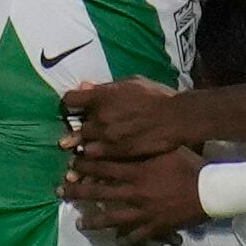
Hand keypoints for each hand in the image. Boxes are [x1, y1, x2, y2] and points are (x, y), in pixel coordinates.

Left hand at [60, 74, 183, 160]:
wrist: (175, 118)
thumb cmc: (156, 97)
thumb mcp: (132, 83)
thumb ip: (106, 87)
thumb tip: (84, 87)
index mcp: (101, 96)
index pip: (69, 100)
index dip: (70, 104)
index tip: (73, 108)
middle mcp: (99, 117)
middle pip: (75, 127)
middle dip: (78, 130)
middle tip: (78, 134)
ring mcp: (107, 138)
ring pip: (83, 147)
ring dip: (84, 148)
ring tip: (85, 153)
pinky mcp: (116, 154)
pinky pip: (96, 159)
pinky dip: (95, 161)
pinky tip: (96, 163)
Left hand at [64, 144, 208, 242]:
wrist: (210, 191)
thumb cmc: (190, 166)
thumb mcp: (166, 150)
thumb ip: (145, 146)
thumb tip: (127, 137)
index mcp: (137, 171)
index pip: (103, 168)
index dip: (85, 166)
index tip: (71, 165)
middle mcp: (134, 192)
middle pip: (99, 193)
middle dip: (78, 192)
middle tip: (61, 192)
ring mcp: (142, 212)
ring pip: (111, 218)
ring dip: (93, 221)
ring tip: (80, 224)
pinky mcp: (153, 227)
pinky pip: (135, 237)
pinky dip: (124, 241)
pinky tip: (115, 244)